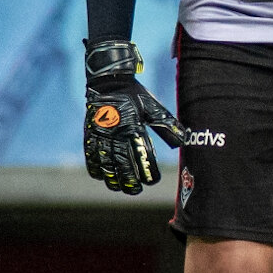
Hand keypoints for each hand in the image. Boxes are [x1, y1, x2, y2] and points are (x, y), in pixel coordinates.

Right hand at [84, 39, 187, 194]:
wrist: (108, 81)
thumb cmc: (134, 95)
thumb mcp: (153, 107)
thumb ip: (167, 125)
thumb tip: (182, 141)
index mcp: (134, 127)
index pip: (142, 155)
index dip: (147, 171)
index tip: (151, 181)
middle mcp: (116, 133)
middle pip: (122, 166)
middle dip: (129, 182)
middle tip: (136, 191)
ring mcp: (101, 135)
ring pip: (105, 165)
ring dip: (113, 180)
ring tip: (120, 188)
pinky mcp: (90, 135)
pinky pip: (91, 157)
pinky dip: (96, 169)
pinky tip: (103, 177)